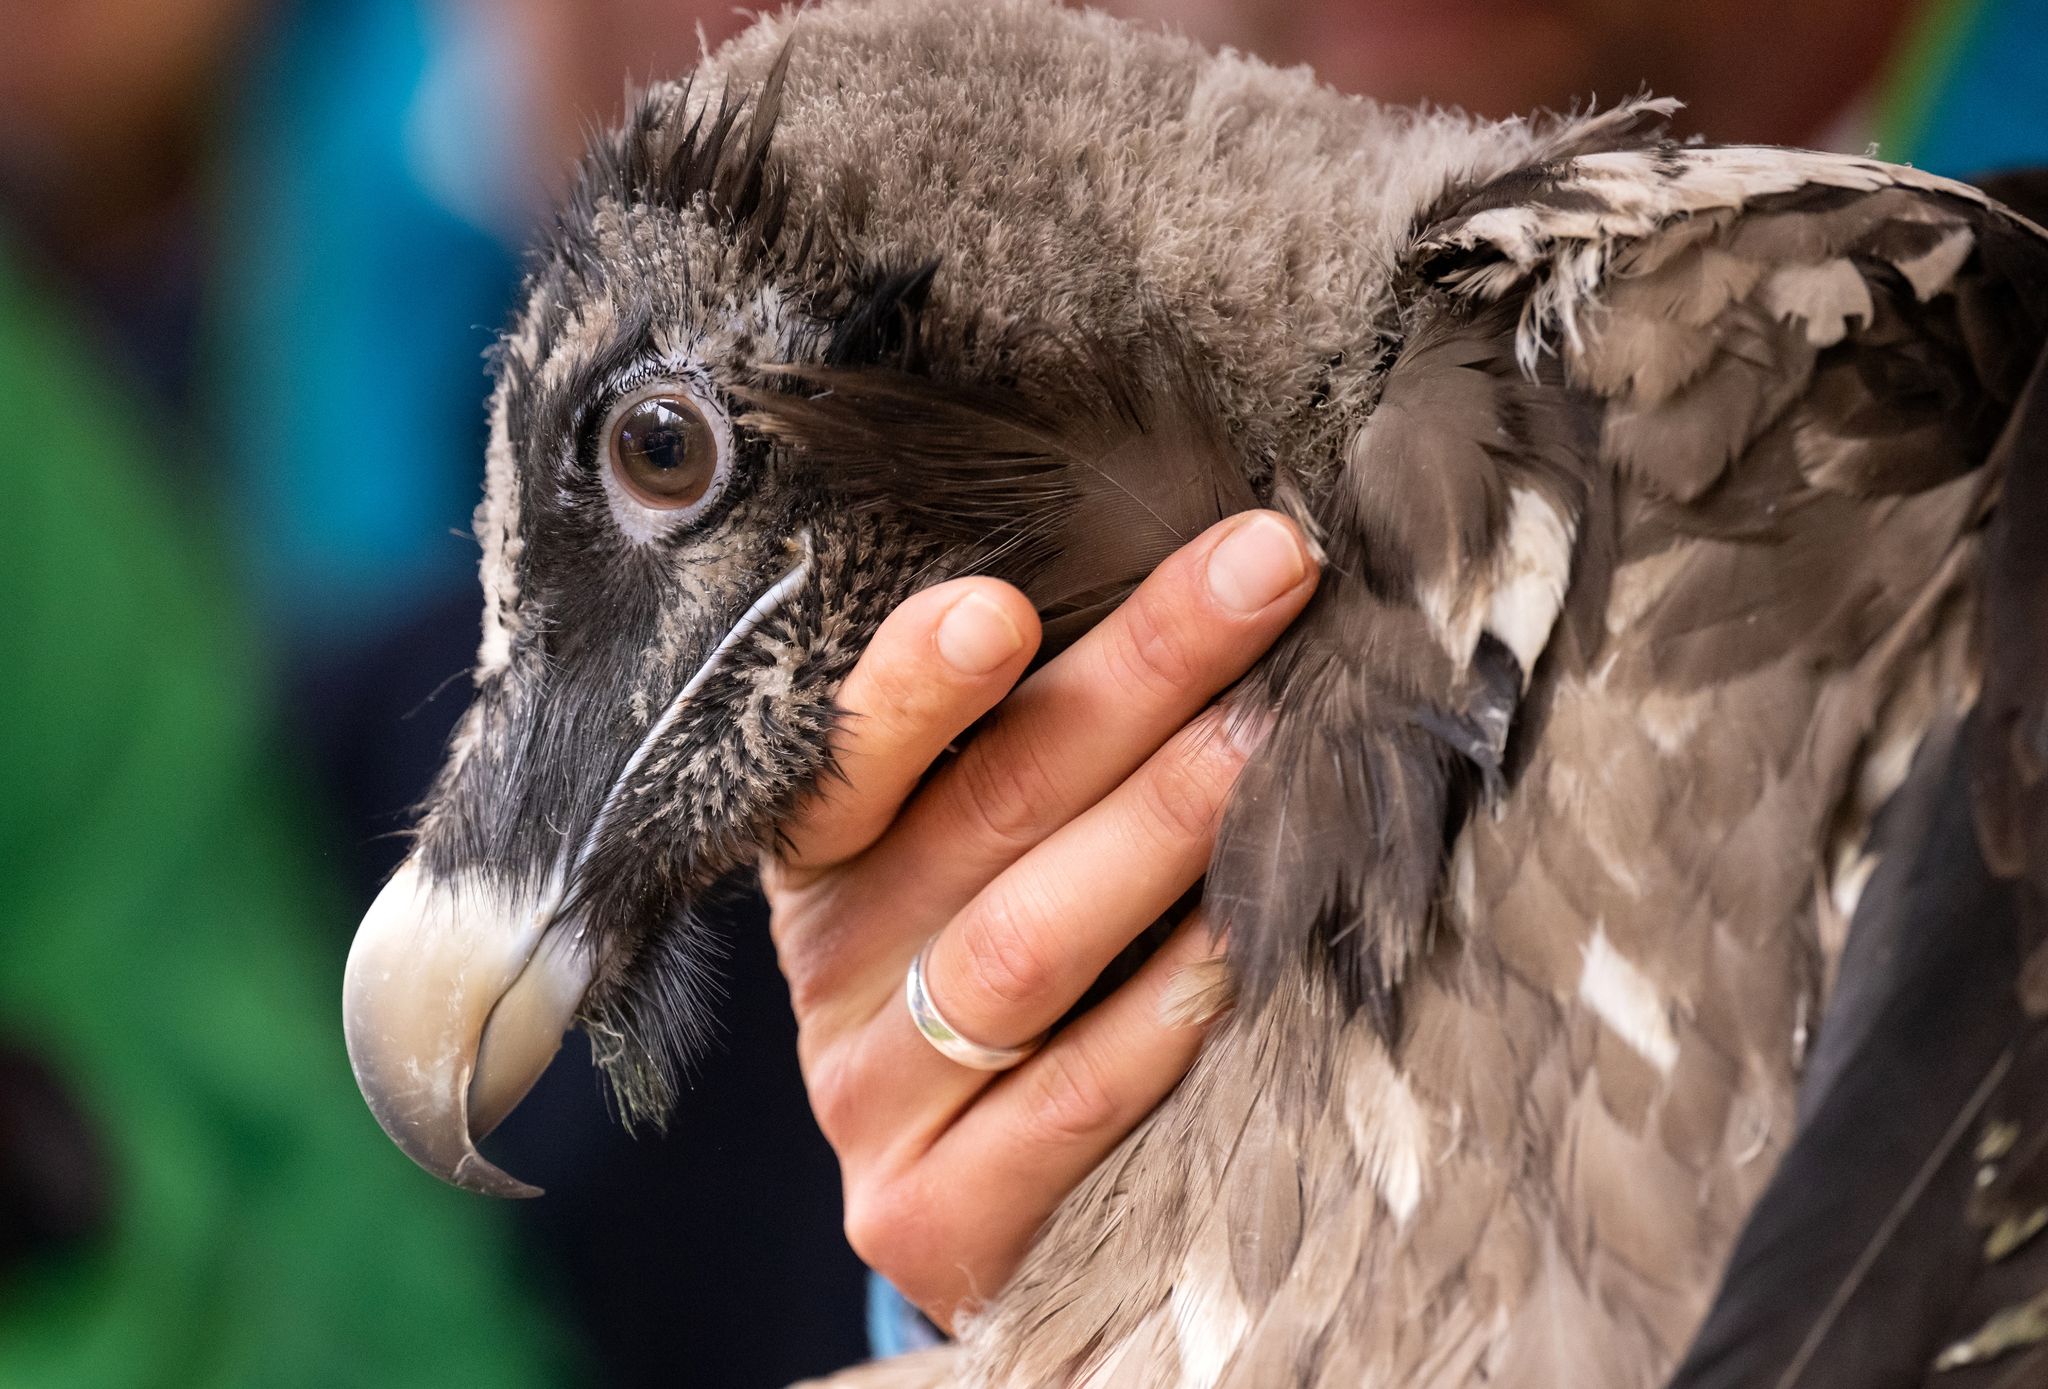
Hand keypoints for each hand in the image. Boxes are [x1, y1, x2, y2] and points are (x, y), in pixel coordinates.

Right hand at [761, 510, 1317, 1328]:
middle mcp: (835, 968)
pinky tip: (1239, 945)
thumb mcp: (994, 859)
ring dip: (1154, 832)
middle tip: (1261, 577)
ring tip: (1265, 743)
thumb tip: (1214, 586)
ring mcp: (872, 1100)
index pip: (849, 756)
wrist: (989, 1214)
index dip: (919, 683)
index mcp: (831, 859)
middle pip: (983, 814)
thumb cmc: (1022, 974)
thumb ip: (1053, 750)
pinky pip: (1066, 1099)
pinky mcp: (928, 1216)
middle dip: (1136, 680)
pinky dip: (1159, 1015)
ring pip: (1020, 948)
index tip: (1004, 605)